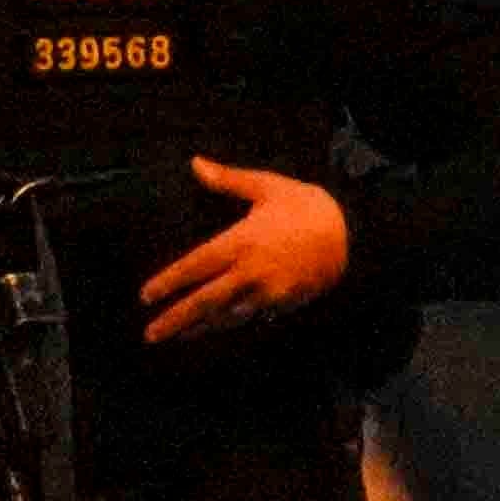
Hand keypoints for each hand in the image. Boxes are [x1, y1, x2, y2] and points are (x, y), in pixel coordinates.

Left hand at [138, 156, 351, 347]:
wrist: (353, 234)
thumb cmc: (304, 206)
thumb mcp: (266, 186)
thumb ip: (227, 179)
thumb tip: (195, 163)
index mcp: (242, 241)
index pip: (197, 266)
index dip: (170, 282)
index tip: (146, 295)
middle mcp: (252, 272)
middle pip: (206, 301)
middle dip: (176, 319)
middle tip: (150, 335)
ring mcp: (269, 293)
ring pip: (226, 317)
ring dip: (198, 328)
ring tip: (174, 337)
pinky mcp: (284, 304)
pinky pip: (249, 319)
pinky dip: (227, 326)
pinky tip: (210, 331)